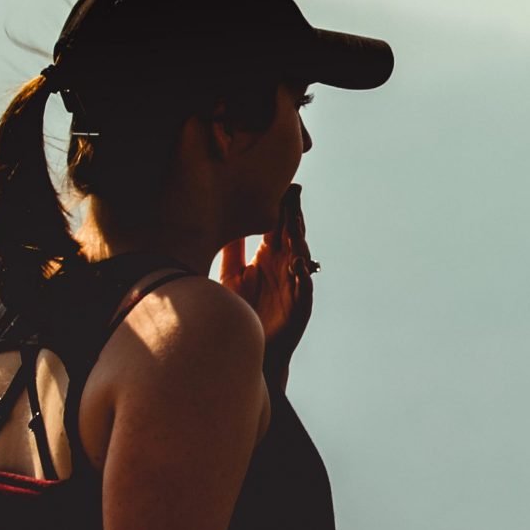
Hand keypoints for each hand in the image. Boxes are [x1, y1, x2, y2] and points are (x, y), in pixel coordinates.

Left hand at [220, 183, 315, 385]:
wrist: (250, 344)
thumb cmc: (242, 309)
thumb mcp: (232, 273)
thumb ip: (233, 249)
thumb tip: (226, 219)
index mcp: (270, 256)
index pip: (278, 225)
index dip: (280, 207)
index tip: (279, 184)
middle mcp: (285, 267)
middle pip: (292, 236)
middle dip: (293, 215)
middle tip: (293, 192)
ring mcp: (295, 286)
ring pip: (300, 258)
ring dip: (299, 241)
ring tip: (295, 223)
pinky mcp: (300, 308)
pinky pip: (303, 290)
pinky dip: (302, 278)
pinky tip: (298, 266)